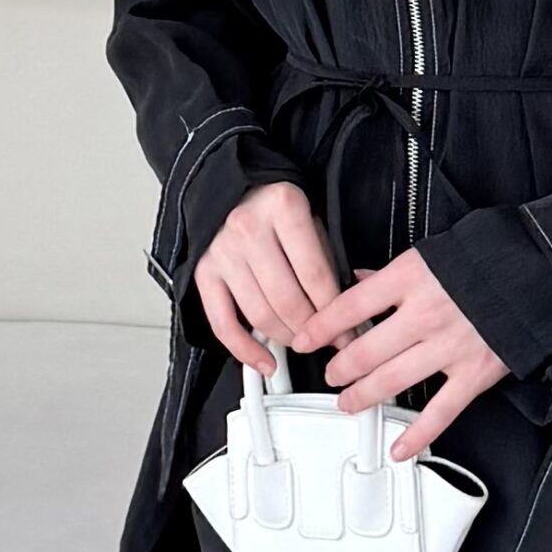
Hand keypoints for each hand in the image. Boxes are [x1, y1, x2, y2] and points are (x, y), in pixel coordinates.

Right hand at [191, 182, 350, 375]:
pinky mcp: (204, 272)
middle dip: (313, 329)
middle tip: (328, 340)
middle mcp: (247, 228)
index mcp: (283, 207)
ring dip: (286, 338)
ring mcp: (222, 252)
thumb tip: (344, 310)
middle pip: (287, 300)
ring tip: (302, 344)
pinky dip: (244, 350)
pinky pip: (223, 323)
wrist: (233, 189)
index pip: (315, 274)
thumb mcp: (312, 218)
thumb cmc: (276, 206)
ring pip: (259, 315)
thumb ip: (325, 259)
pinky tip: (264, 361)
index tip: (348, 329)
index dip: (335, 310)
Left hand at [291, 247, 508, 461]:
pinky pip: (440, 412)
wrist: (542, 271)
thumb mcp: (432, 253)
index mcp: (411, 279)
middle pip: (365, 350)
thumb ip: (392, 274)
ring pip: (392, 381)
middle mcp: (426, 315)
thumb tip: (358, 279)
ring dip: (362, 396)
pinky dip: (418, 434)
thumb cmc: (488, 258)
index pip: (350, 306)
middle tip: (331, 374)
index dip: (320, 326)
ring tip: (347, 402)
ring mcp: (449, 348)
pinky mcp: (474, 374)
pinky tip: (399, 447)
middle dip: (340, 368)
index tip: (303, 339)